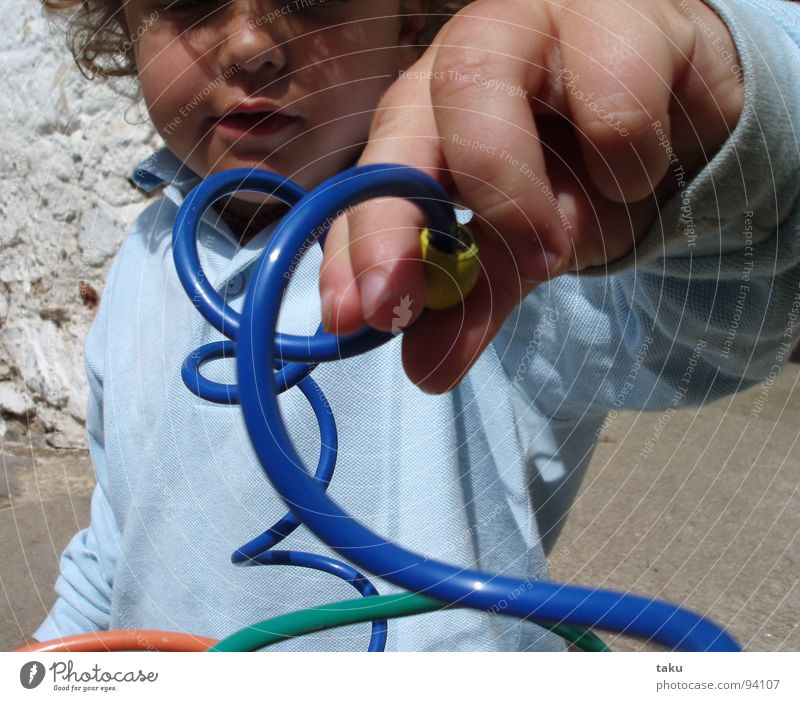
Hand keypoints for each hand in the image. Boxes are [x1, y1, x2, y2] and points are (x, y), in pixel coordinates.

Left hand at [319, 0, 743, 392]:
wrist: (686, 121)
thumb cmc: (583, 177)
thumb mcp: (518, 251)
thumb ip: (473, 301)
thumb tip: (426, 369)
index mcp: (429, 117)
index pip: (368, 180)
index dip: (352, 248)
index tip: (353, 318)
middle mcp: (465, 60)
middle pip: (404, 121)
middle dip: (394, 224)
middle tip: (409, 306)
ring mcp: (535, 24)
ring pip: (483, 94)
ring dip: (520, 203)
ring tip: (561, 239)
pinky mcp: (621, 17)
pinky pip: (613, 111)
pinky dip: (628, 170)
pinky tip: (636, 168)